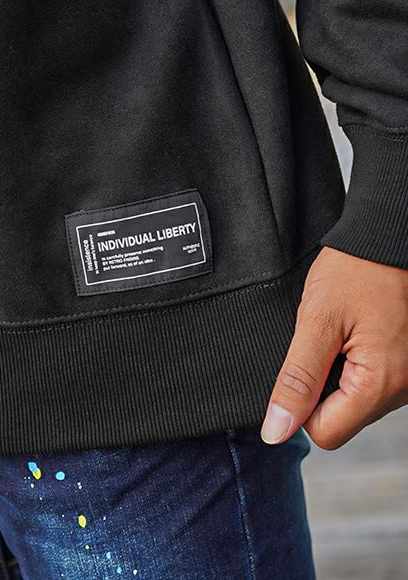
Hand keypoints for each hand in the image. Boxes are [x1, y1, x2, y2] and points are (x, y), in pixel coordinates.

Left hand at [260, 246, 407, 448]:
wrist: (387, 238)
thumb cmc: (356, 270)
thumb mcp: (317, 321)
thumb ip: (297, 379)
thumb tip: (276, 430)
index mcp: (381, 383)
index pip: (326, 432)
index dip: (301, 405)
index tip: (301, 365)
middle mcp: (404, 389)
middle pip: (342, 418)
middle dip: (320, 385)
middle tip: (322, 341)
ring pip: (356, 400)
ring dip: (338, 372)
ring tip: (340, 332)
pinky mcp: (407, 365)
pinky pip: (371, 380)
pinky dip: (355, 362)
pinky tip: (353, 332)